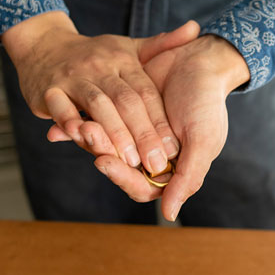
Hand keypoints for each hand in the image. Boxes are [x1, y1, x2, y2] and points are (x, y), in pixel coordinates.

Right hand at [1, 12, 199, 173]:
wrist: (43, 44)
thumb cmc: (94, 53)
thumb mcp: (128, 46)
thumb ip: (161, 44)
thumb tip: (195, 28)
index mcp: (123, 60)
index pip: (146, 92)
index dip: (160, 120)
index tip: (174, 148)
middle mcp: (100, 67)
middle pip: (126, 101)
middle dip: (143, 133)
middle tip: (157, 163)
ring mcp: (74, 77)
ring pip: (98, 105)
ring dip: (114, 134)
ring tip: (129, 161)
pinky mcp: (49, 90)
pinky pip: (61, 108)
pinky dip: (70, 123)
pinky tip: (84, 140)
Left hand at [91, 33, 250, 220]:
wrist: (201, 59)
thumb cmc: (207, 102)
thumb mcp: (203, 140)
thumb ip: (188, 178)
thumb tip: (169, 215)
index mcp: (170, 169)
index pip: (140, 186)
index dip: (121, 177)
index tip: (103, 161)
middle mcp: (149, 157)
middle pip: (119, 166)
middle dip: (102, 150)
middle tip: (87, 133)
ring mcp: (133, 134)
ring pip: (106, 145)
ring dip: (92, 137)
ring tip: (80, 123)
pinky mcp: (120, 112)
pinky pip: (100, 122)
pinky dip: (83, 121)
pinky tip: (66, 119)